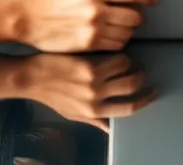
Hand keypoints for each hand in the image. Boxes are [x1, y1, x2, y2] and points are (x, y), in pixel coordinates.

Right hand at [18, 0, 157, 52]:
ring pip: (127, 32)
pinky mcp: (88, 44)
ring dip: (130, 29)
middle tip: (135, 13)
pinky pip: (115, 45)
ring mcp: (93, 29)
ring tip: (124, 25)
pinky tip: (114, 35)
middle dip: (138, 15)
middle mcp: (96, 10)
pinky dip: (119, 41)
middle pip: (133, 15)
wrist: (28, 19)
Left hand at [20, 53, 154, 132]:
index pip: (128, 109)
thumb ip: (94, 121)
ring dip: (131, 64)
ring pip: (127, 68)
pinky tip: (115, 52)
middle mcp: (96, 97)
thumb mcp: (73, 114)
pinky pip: (115, 58)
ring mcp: (93, 81)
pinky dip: (120, 55)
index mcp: (93, 112)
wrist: (31, 78)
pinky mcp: (89, 65)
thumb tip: (110, 129)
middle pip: (132, 87)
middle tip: (141, 72)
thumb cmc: (51, 95)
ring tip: (128, 61)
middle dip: (141, 78)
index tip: (151, 93)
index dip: (144, 100)